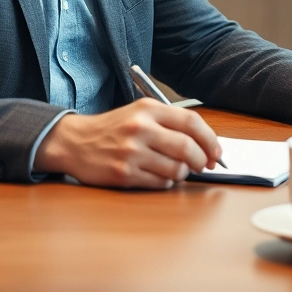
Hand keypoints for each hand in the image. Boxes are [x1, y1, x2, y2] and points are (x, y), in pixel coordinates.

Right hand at [33, 98, 223, 188]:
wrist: (75, 141)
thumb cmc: (112, 129)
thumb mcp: (139, 113)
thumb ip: (170, 123)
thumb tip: (206, 144)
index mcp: (148, 109)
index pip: (191, 122)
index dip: (210, 139)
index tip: (216, 152)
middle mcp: (140, 128)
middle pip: (187, 147)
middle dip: (201, 160)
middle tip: (203, 165)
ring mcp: (131, 152)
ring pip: (176, 169)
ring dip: (182, 173)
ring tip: (174, 169)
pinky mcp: (124, 173)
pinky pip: (160, 183)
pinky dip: (165, 182)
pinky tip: (156, 174)